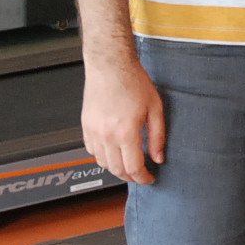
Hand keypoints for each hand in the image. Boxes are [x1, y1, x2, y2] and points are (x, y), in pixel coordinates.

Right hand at [82, 55, 164, 184]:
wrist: (110, 66)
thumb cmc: (132, 81)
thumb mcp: (155, 108)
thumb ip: (158, 136)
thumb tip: (159, 157)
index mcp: (126, 132)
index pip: (134, 168)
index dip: (143, 178)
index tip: (150, 178)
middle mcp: (107, 135)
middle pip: (117, 170)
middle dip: (130, 177)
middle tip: (140, 174)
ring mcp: (94, 131)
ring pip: (102, 163)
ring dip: (116, 168)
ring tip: (128, 164)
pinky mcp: (85, 126)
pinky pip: (91, 150)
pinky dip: (102, 156)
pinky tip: (113, 151)